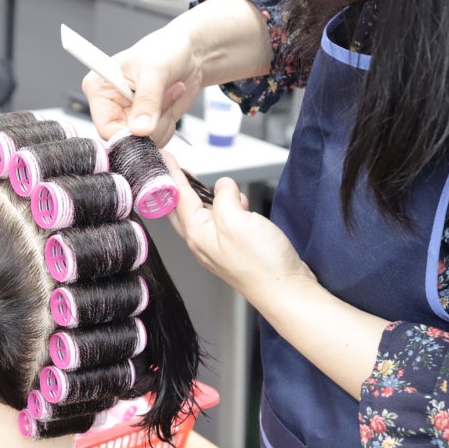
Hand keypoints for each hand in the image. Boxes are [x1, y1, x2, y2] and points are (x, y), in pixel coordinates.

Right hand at [82, 26, 201, 146]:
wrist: (189, 52)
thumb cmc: (166, 49)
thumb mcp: (155, 70)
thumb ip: (147, 100)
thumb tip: (139, 129)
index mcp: (100, 89)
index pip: (105, 128)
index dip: (127, 134)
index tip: (147, 128)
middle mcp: (111, 106)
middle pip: (126, 139)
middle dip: (151, 124)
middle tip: (164, 97)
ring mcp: (129, 117)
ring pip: (143, 142)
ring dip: (162, 122)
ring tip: (168, 94)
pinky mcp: (145, 124)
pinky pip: (156, 140)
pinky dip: (168, 125)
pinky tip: (170, 104)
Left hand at [161, 151, 316, 308]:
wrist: (285, 290)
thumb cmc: (262, 264)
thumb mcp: (237, 220)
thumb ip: (223, 198)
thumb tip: (222, 186)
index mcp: (197, 233)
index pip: (177, 196)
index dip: (171, 173)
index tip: (163, 157)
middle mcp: (202, 241)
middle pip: (182, 207)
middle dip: (179, 185)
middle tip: (178, 166)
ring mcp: (217, 246)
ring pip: (204, 213)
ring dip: (208, 197)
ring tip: (219, 187)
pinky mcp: (234, 248)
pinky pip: (223, 222)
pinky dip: (227, 208)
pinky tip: (239, 204)